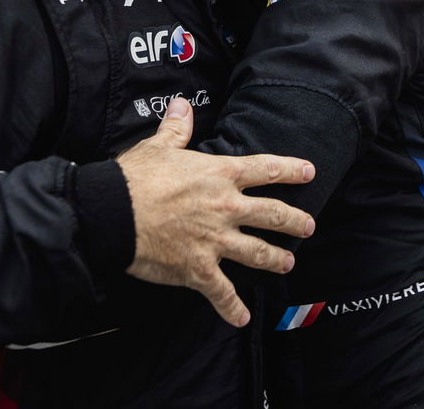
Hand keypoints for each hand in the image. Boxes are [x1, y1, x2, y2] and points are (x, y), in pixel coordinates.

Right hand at [116, 98, 315, 327]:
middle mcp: (225, 207)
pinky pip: (222, 292)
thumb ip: (177, 129)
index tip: (309, 171)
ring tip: (288, 264)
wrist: (113, 212)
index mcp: (219, 175)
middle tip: (309, 226)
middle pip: (273, 214)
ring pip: (258, 253)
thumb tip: (181, 105)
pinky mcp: (199, 269)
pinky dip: (232, 308)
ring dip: (276, 260)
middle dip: (295, 221)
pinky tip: (241, 317)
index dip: (291, 170)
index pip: (265, 169)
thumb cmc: (135, 177)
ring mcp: (216, 240)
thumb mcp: (158, 147)